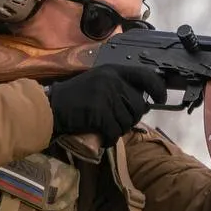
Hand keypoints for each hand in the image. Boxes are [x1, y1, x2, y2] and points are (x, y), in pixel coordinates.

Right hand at [46, 64, 166, 143]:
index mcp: (112, 70)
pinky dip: (110, 139)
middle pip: (137, 106)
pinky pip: (115, 132)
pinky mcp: (100, 113)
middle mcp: (112, 81)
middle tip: (117, 122)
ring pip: (127, 121)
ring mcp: (106, 96)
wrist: (50, 108)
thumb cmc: (73, 98)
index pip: (145, 75)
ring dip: (119, 129)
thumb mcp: (98, 82)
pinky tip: (102, 137)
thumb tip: (143, 101)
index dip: (157, 88)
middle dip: (131, 118)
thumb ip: (118, 86)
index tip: (160, 98)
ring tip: (106, 128)